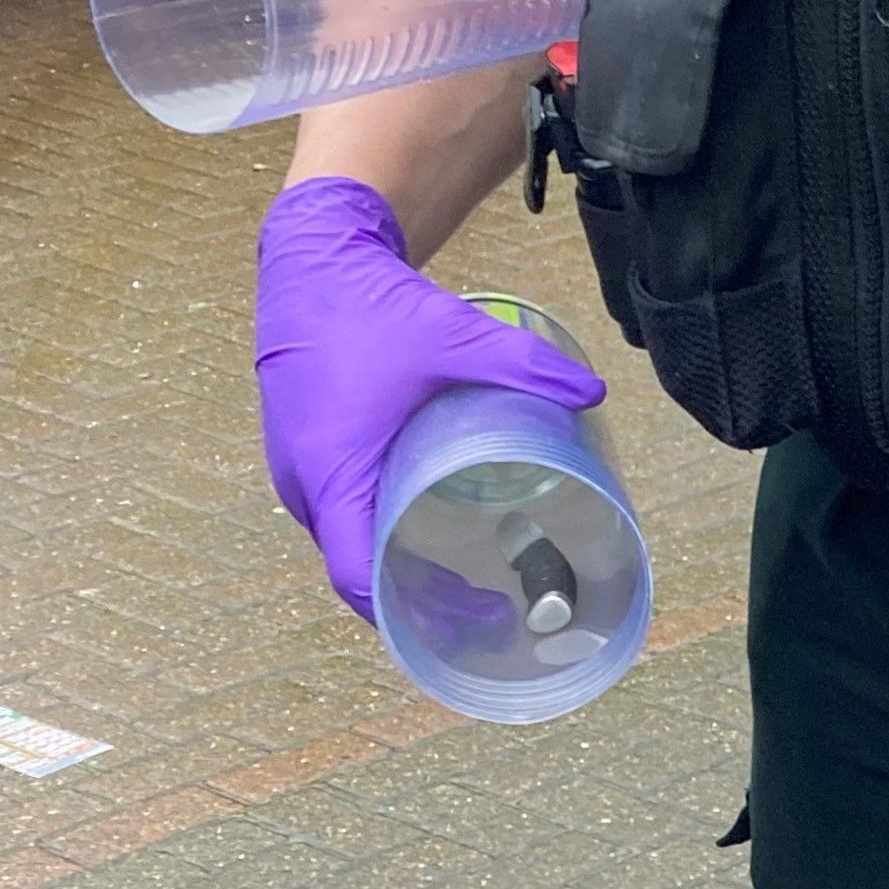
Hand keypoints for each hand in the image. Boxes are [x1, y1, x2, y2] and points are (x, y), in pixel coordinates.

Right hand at [257, 175, 604, 618]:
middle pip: (355, 571)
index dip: (404, 614)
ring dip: (394, 574)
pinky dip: (374, 540)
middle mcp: (303, 483)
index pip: (356, 574)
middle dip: (415, 605)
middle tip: (488, 616)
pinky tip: (420, 540)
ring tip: (466, 591)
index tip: (456, 631)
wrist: (309, 257)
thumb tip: (592, 393)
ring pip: (345, 545)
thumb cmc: (370, 304)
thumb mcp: (452, 335)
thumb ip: (523, 364)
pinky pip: (336, 518)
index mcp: (331, 471)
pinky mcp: (301, 455)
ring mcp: (296, 471)